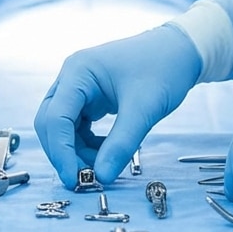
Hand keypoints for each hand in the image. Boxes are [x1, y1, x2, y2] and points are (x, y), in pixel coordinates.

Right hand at [35, 26, 200, 186]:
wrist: (181, 51)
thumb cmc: (164, 68)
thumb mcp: (144, 109)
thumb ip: (121, 144)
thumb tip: (101, 176)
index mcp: (78, 72)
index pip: (56, 118)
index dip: (61, 153)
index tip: (75, 180)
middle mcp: (72, 78)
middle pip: (51, 124)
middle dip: (64, 153)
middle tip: (85, 179)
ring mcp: (78, 88)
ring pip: (62, 128)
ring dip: (76, 151)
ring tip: (103, 164)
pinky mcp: (88, 98)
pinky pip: (76, 127)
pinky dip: (86, 144)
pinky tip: (106, 151)